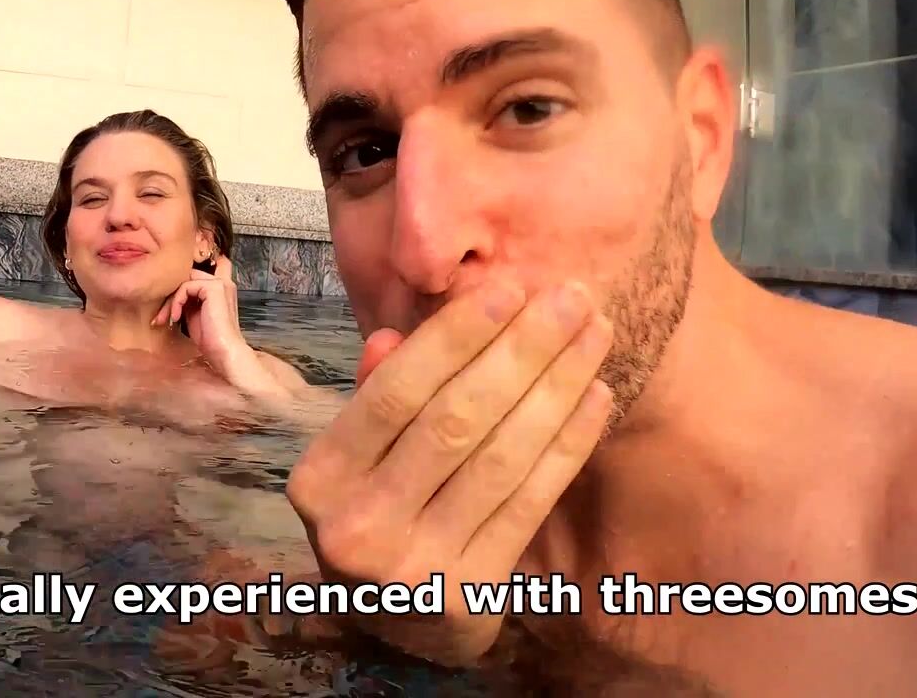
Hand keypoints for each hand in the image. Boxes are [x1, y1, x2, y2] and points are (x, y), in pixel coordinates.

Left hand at [154, 257, 284, 398]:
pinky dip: (177, 302)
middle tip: (161, 316)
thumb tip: (168, 293)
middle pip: (186, 276)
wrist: (224, 352)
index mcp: (219, 288)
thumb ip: (186, 300)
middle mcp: (222, 281)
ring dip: (170, 300)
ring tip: (166, 318)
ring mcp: (219, 283)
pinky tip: (176, 317)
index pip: (194, 274)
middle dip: (169, 295)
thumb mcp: (194, 314)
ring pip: (184, 281)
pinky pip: (186, 286)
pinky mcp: (215, 288)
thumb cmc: (210, 339)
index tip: (167, 307)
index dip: (179, 284)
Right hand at [286, 281, 614, 666]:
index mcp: (320, 479)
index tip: (508, 288)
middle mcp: (359, 523)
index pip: (394, 394)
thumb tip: (393, 334)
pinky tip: (595, 396)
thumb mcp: (355, 459)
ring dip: (555, 387)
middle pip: (454, 420)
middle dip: (520, 350)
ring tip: (593, 334)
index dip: (454, 337)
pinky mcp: (470, 593)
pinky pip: (529, 502)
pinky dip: (568, 444)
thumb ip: (375, 396)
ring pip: (499, 458)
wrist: (394, 628)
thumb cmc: (376, 515)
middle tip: (570, 298)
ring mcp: (414, 564)